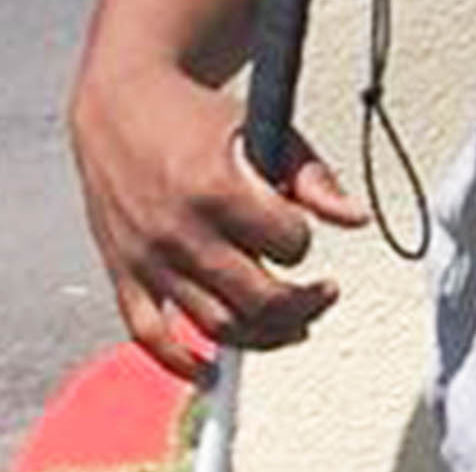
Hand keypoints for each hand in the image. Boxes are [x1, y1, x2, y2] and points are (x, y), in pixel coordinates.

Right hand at [67, 64, 370, 380]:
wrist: (119, 101)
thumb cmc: (194, 115)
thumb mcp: (260, 126)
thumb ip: (311, 175)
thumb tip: (356, 220)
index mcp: (215, 188)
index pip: (288, 244)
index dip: (303, 242)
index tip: (298, 233)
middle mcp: (179, 231)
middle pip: (259, 300)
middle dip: (303, 304)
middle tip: (322, 295)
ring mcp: (148, 258)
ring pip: (216, 325)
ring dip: (263, 336)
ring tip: (292, 324)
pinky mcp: (122, 272)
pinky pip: (149, 335)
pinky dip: (179, 362)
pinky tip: (209, 373)